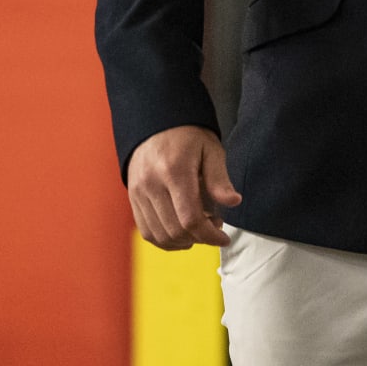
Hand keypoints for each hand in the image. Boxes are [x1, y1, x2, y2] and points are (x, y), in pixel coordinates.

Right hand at [127, 125, 241, 249]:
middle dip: (199, 238)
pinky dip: (165, 239)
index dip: (209, 235)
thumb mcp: (210, 150)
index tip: (224, 237)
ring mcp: (138, 192)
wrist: (156, 123)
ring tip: (198, 228)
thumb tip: (233, 201)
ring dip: (182, 242)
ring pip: (159, 235)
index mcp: (174, 170)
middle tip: (214, 227)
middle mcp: (152, 183)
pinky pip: (146, 231)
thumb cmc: (187, 136)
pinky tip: (181, 233)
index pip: (190, 218)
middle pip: (175, 230)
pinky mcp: (133, 198)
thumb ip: (219, 178)